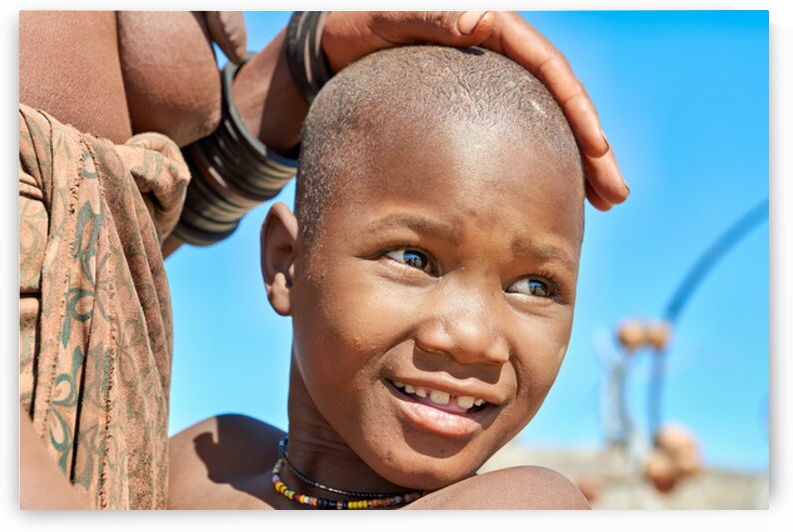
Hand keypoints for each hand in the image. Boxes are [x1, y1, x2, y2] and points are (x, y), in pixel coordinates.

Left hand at [321, 11, 628, 210]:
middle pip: (559, 101)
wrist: (331, 54)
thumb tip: (474, 19)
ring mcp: (490, 85)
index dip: (576, 108)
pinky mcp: (477, 111)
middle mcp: (498, 55)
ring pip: (547, 124)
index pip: (547, 67)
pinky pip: (521, 136)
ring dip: (579, 162)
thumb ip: (427, 17)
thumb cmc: (354, 33)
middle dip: (593, 148)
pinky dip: (541, 163)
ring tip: (603, 202)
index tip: (597, 148)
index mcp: (488, 29)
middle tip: (614, 193)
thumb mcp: (383, 21)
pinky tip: (556, 194)